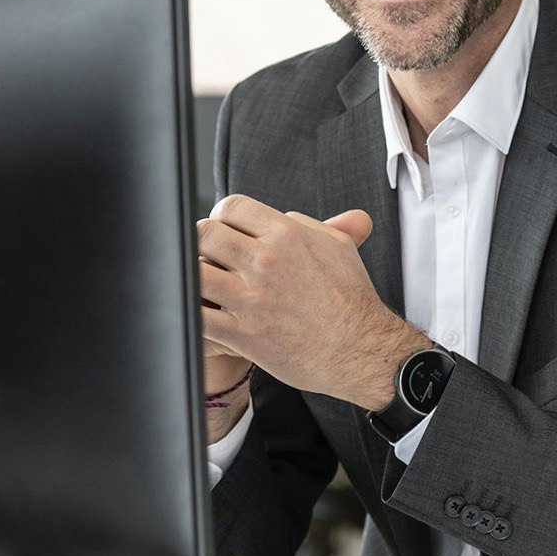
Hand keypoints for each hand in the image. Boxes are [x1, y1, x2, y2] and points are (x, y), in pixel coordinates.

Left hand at [198, 194, 428, 410]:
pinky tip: (202, 314)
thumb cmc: (352, 300)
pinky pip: (200, 318)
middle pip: (206, 234)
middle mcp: (266, 262)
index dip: (221, 216)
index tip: (223, 229)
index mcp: (287, 234)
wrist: (361, 349)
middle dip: (202, 242)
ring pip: (195, 273)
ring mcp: (252, 299)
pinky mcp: (244, 335)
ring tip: (204, 284)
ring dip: (195, 276)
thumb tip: (286, 215)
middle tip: (208, 256)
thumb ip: (310, 224)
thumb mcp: (339, 247)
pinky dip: (194, 314)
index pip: (232, 206)